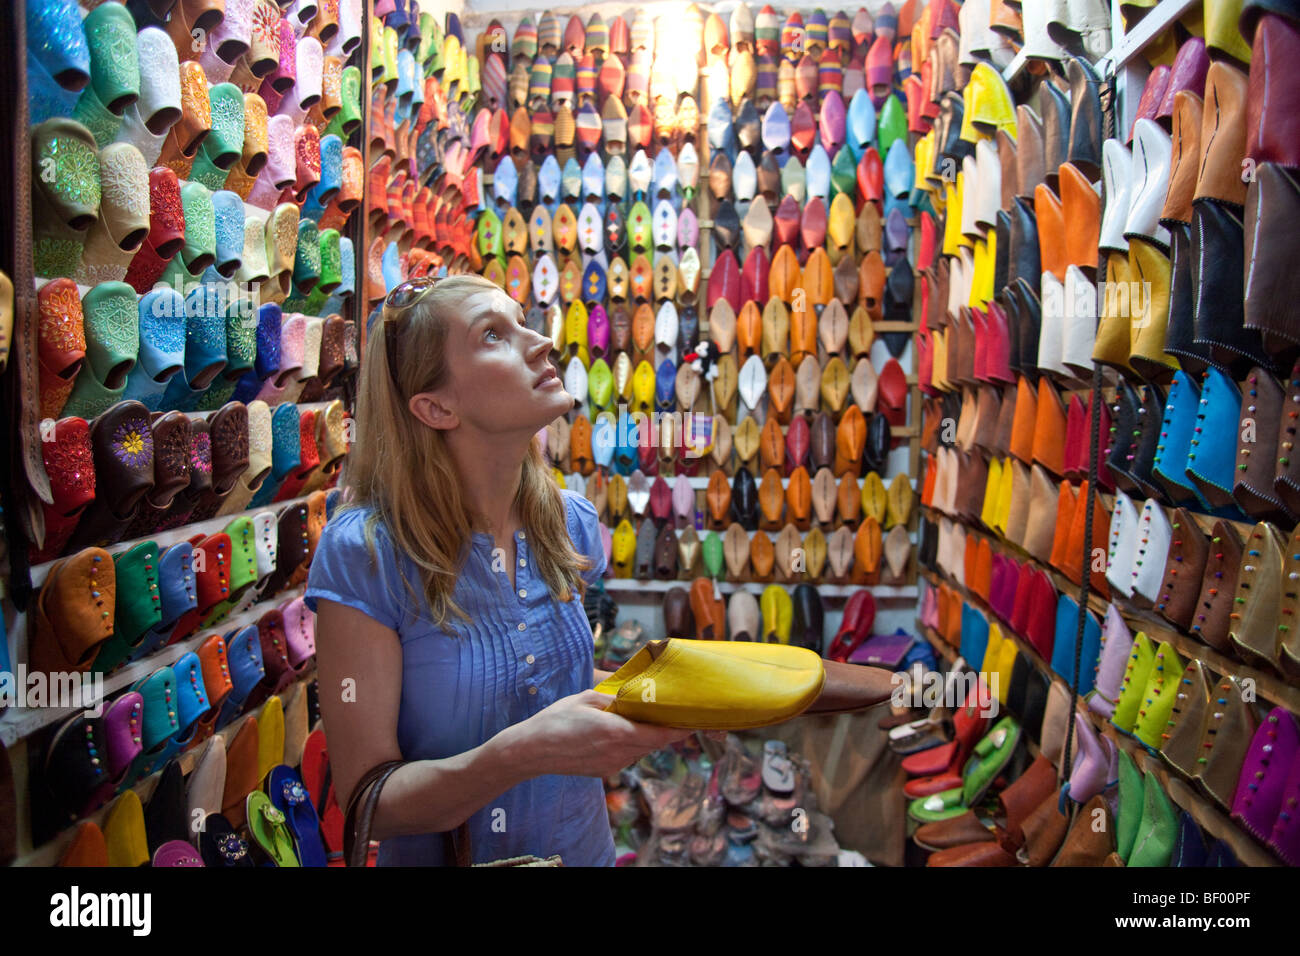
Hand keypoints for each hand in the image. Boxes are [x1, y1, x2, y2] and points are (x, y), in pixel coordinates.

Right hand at [508, 690, 692, 778]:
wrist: (531, 751)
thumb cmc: (556, 720)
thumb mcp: (587, 699)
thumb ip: (616, 699)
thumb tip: (636, 694)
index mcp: (618, 733)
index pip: (661, 735)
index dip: (680, 728)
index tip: (694, 718)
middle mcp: (619, 754)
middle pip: (654, 743)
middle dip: (661, 728)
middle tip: (667, 710)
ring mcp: (612, 766)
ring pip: (640, 750)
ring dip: (644, 736)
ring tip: (636, 718)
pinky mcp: (604, 773)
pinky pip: (626, 757)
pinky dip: (628, 744)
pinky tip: (614, 732)